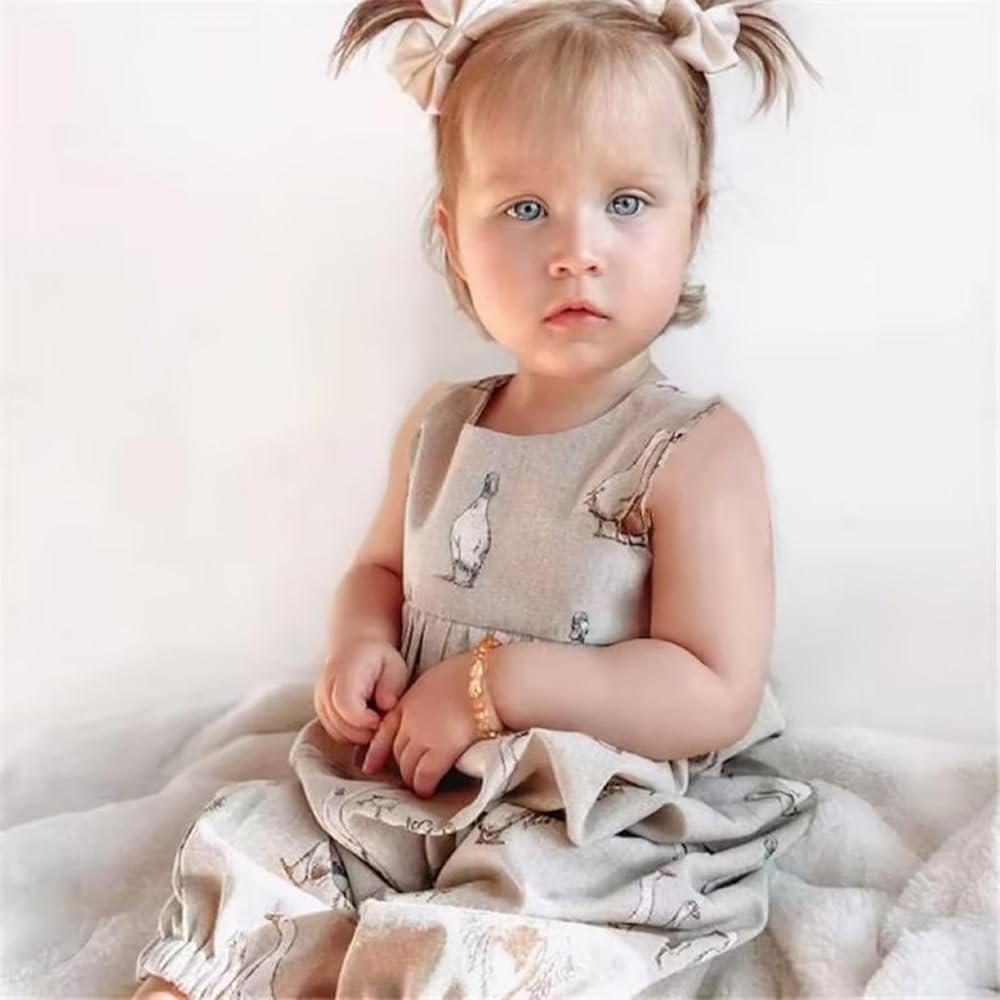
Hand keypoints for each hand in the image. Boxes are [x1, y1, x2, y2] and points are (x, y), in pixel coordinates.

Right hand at [313, 636, 409, 745]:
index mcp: (344, 672)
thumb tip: (387, 705)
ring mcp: (321, 701)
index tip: (381, 719)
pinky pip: (337, 734)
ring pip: (338, 733)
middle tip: (382, 720)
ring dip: (360, 734)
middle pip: (341, 725)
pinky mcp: (322, 713)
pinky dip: (353, 734)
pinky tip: (366, 721)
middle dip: (366, 730)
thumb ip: (391, 685)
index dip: (365, 720)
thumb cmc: (379, 660)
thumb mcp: (394, 666)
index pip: (346, 705)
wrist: (356, 651)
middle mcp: (326, 687)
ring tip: (376, 717)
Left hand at [360, 649, 482, 796]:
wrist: (490, 680)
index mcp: (411, 698)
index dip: (377, 750)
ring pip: (407, 765)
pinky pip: (425, 775)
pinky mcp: (442, 750)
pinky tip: (428, 791)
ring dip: (412, 778)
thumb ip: (432, 696)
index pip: (386, 729)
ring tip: (420, 786)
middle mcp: (411, 719)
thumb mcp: (443, 677)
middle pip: (397, 750)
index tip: (369, 765)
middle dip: (400, 765)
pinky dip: (424, 785)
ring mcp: (424, 735)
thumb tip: (439, 706)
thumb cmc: (477, 673)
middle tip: (408, 776)